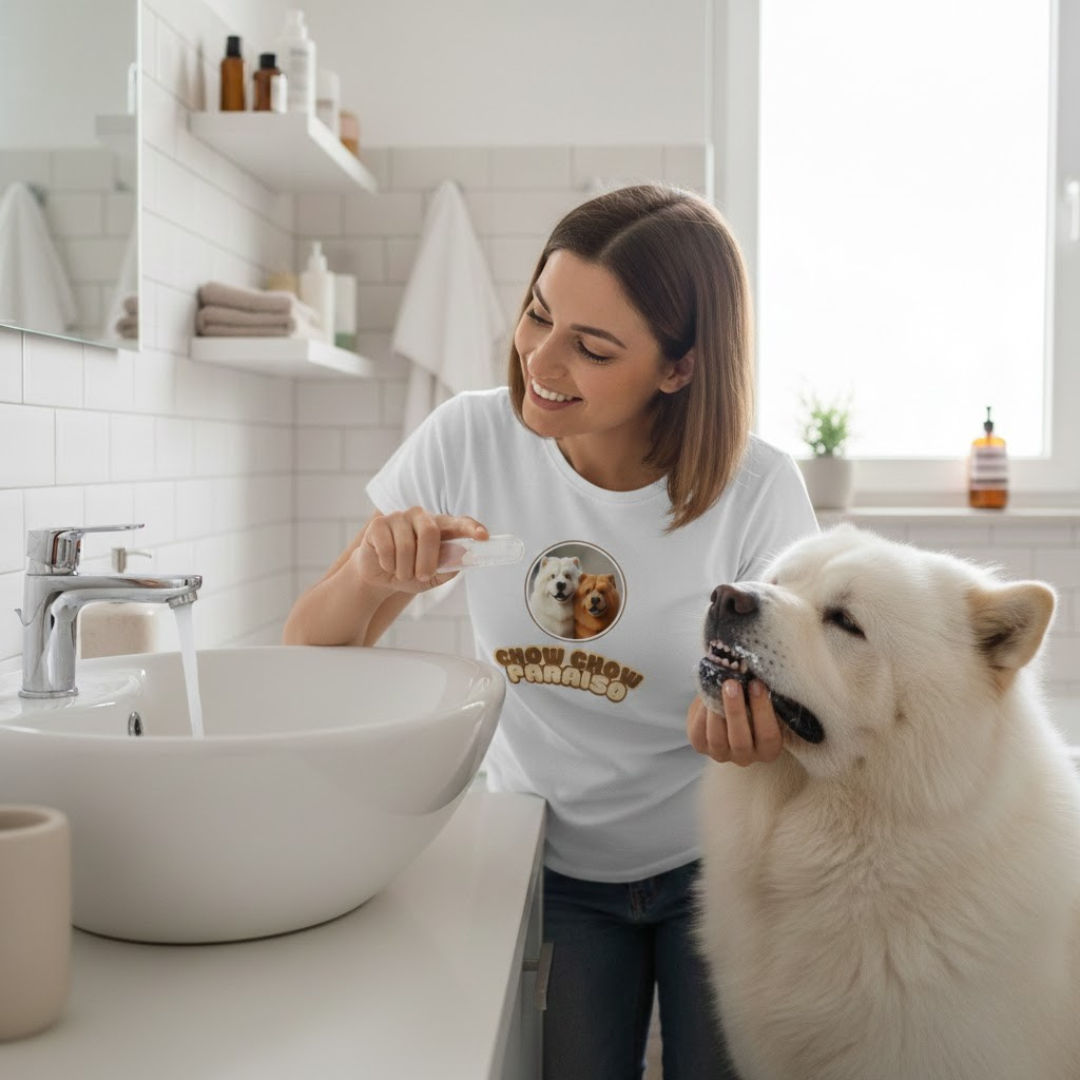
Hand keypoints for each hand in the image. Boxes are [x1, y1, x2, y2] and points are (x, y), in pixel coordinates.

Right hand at [354, 508, 487, 593]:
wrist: (379, 576)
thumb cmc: (411, 573)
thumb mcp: (433, 577)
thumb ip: (449, 567)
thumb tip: (463, 556)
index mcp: (439, 526)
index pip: (458, 522)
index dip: (471, 528)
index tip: (483, 536)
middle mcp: (420, 516)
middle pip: (430, 532)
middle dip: (427, 561)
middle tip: (424, 576)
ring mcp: (398, 517)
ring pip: (407, 545)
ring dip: (406, 569)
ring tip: (402, 573)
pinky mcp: (378, 524)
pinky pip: (388, 548)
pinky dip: (389, 565)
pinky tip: (387, 565)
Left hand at [686, 679, 784, 766]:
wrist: (726, 704)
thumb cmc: (750, 700)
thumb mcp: (760, 699)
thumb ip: (761, 693)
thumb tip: (754, 672)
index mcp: (768, 749)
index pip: (768, 736)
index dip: (762, 710)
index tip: (756, 684)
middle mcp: (746, 757)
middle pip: (740, 741)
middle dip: (735, 710)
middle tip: (732, 684)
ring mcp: (721, 754)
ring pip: (717, 739)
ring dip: (715, 710)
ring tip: (716, 685)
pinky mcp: (701, 746)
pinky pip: (698, 732)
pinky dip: (701, 712)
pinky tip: (706, 694)